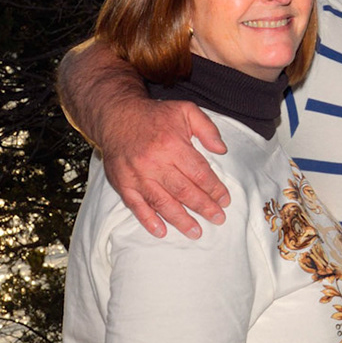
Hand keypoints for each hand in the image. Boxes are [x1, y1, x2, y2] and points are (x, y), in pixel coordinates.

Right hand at [97, 95, 231, 237]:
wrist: (116, 115)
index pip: (199, 173)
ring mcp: (137, 175)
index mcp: (172, 144)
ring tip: (196, 232)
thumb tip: (222, 150)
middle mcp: (155, 162)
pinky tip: (161, 231)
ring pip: (162, 202)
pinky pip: (136, 205)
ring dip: (181, 220)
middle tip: (218, 218)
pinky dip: (148, 220)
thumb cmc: (155, 115)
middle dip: (204, 207)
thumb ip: (207, 128)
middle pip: (184, 191)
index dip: (214, 189)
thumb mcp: (185, 110)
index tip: (225, 201)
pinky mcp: (123, 183)